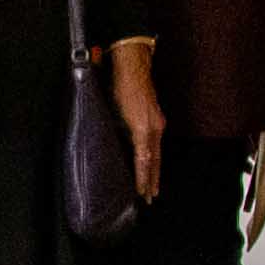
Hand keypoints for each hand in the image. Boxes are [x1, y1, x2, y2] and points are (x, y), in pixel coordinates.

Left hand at [110, 45, 168, 202]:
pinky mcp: (157, 120)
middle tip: (149, 198)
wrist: (133, 66)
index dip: (142, 178)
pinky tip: (152, 165)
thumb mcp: (112, 111)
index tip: (140, 193)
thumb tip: (105, 149)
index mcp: (143, 129)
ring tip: (153, 188)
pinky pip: (156, 145)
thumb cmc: (119, 88)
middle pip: (154, 161)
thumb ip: (112, 131)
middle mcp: (154, 129)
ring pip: (157, 154)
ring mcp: (158, 124)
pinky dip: (154, 158)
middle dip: (152, 181)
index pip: (144, 161)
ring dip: (155, 172)